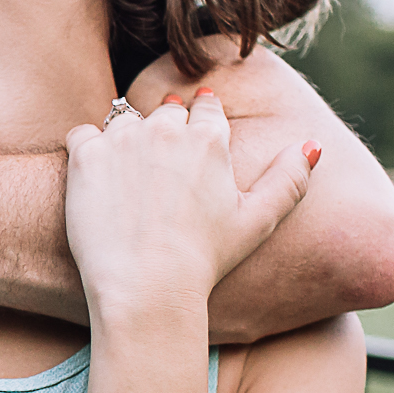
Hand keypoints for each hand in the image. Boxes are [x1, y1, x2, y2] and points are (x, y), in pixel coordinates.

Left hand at [64, 89, 316, 313]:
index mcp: (209, 140)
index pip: (205, 106)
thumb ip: (290, 179)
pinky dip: (86, 150)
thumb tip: (312, 145)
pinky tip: (94, 178)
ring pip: (122, 120)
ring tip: (126, 176)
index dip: (199, 116)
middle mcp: (165, 130)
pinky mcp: (85, 156)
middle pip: (164, 112)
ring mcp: (122, 140)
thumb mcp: (259, 221)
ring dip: (125, 139)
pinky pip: (81, 135)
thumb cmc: (206, 260)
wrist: (146, 286)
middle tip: (157, 164)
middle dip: (163, 130)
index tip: (191, 132)